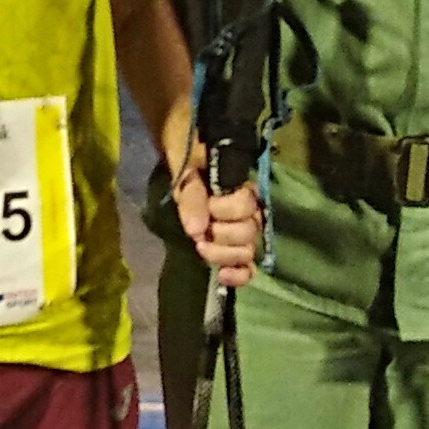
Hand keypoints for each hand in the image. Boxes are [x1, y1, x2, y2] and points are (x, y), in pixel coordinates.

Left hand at [172, 143, 261, 287]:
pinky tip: (223, 276)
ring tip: (201, 248)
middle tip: (199, 230)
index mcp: (242, 187)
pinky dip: (239, 275)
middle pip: (248, 234)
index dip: (226, 210)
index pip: (247, 207)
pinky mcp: (232, 247)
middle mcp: (248, 210)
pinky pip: (246, 266)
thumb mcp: (185, 168)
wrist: (181, 151)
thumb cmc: (186, 153)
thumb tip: (197, 231)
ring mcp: (240, 230)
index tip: (209, 203)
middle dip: (221, 236)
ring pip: (247, 252)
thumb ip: (192, 196)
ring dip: (224, 255)